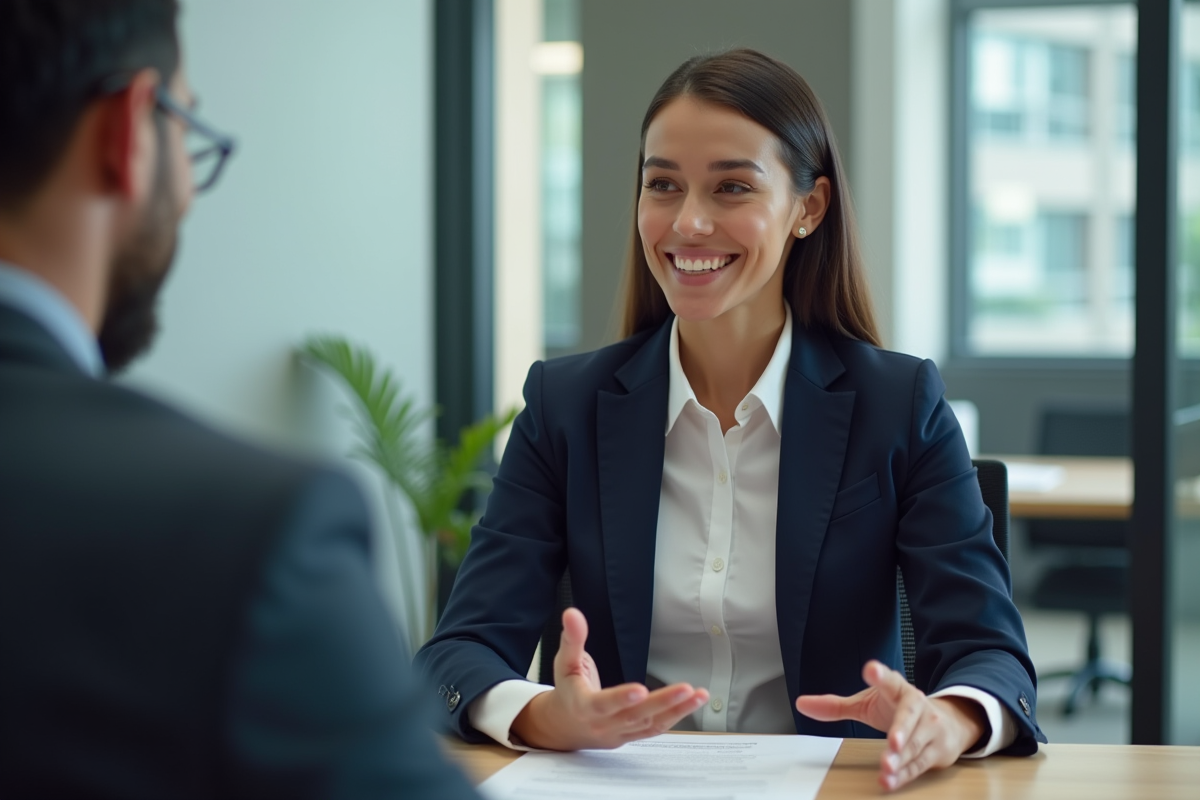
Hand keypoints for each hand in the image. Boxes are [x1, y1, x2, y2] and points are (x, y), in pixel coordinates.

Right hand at [511, 607, 708, 749]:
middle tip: (685, 689)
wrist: (566, 726)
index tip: (640, 690)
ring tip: (698, 694)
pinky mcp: (634, 735)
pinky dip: (676, 716)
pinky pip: (657, 728)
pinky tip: (693, 702)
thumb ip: (572, 638)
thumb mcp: (565, 662)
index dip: (620, 699)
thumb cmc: (568, 689)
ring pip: (651, 723)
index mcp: (583, 706)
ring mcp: (620, 732)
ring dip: (677, 710)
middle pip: (635, 716)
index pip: (602, 705)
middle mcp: (603, 724)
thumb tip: (572, 613)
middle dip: (662, 702)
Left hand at [794, 660, 986, 791]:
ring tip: (886, 769)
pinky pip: (919, 764)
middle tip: (892, 742)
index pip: (889, 681)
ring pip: (914, 746)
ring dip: (900, 759)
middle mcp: (918, 706)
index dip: (881, 675)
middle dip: (900, 731)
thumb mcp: (868, 703)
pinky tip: (889, 780)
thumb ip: (837, 706)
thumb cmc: (900, 709)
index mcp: (898, 689)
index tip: (871, 669)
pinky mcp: (937, 750)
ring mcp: (931, 728)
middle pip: (909, 717)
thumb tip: (802, 704)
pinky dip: (904, 774)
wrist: (950, 722)